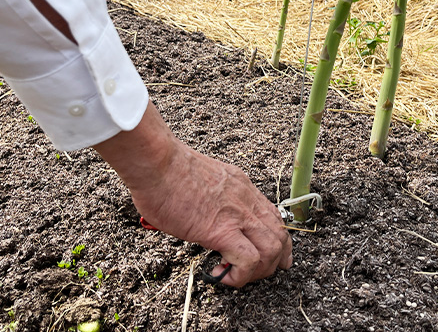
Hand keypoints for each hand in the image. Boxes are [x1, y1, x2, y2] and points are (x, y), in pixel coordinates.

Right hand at [94, 101, 291, 286]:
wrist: (157, 162)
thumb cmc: (167, 168)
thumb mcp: (204, 179)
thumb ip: (213, 197)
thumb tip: (202, 214)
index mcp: (242, 186)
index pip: (273, 217)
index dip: (278, 241)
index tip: (272, 256)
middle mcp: (246, 200)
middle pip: (280, 236)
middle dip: (274, 261)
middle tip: (255, 273)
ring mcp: (237, 215)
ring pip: (272, 249)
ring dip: (258, 271)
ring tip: (235, 276)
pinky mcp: (222, 230)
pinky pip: (248, 259)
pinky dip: (240, 276)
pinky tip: (220, 275)